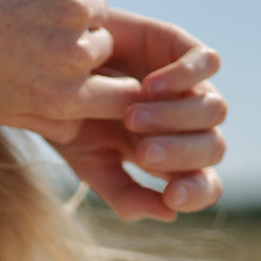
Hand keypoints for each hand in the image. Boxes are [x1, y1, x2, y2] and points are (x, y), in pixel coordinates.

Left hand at [0, 0, 142, 129]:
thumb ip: (47, 120)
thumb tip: (82, 129)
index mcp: (63, 99)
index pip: (125, 98)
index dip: (113, 88)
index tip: (93, 78)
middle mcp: (75, 57)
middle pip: (104, 49)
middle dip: (77, 44)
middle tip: (28, 36)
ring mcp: (73, 9)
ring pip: (95, 10)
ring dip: (69, 9)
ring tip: (21, 11)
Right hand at [48, 11, 225, 219]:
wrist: (46, 70)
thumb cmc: (69, 121)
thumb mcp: (91, 165)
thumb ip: (125, 195)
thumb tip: (171, 213)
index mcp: (168, 159)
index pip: (203, 182)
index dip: (197, 192)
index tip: (170, 195)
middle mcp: (185, 124)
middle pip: (213, 147)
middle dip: (180, 154)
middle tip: (142, 151)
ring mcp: (186, 85)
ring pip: (214, 110)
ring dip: (174, 118)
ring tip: (130, 115)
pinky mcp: (179, 47)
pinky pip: (206, 63)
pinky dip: (184, 77)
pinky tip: (148, 86)